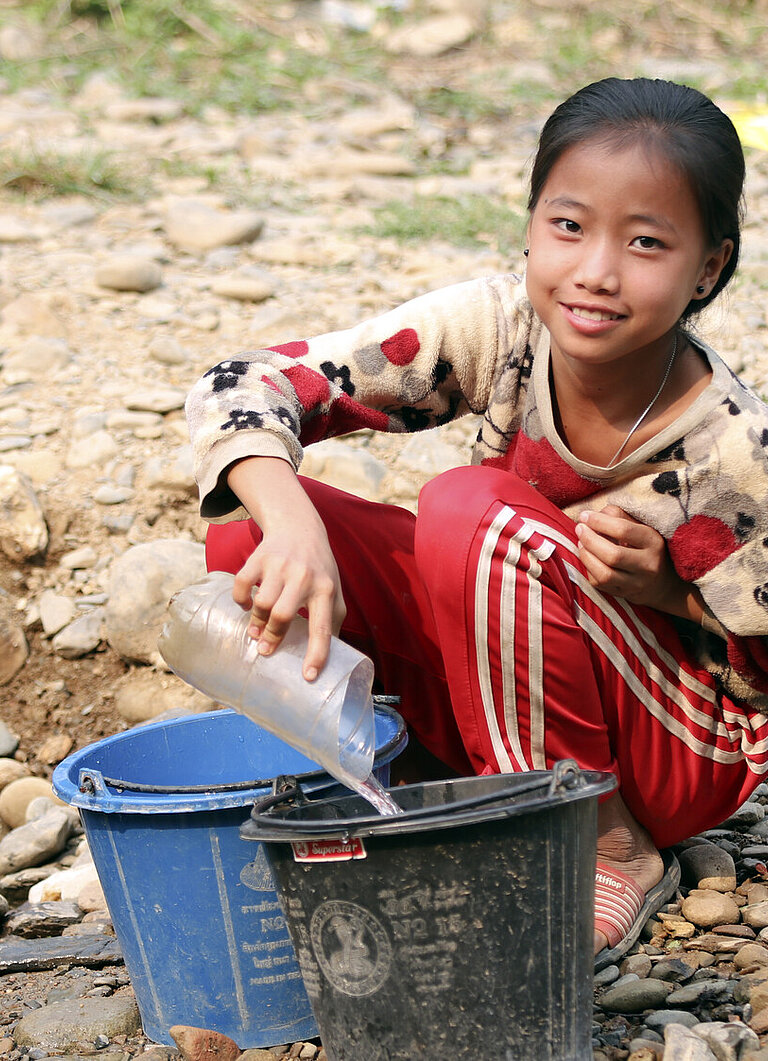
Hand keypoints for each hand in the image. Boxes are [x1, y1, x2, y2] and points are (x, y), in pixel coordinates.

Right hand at [227, 457, 346, 680]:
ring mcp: (280, 565)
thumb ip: (332, 622)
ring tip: (255, 631)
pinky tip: (245, 604)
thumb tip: (330, 662)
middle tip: (266, 650)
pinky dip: (240, 600)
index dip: (316, 654)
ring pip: (261, 603)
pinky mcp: (259, 557)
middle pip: (282, 615)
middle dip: (272, 637)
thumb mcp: (334, 591)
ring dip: (255, 622)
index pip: (322, 627)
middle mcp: (304, 577)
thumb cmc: (319, 569)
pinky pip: (242, 585)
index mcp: (326, 590)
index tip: (308, 676)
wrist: (300, 528)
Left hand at [574, 505, 687, 612]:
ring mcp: (636, 583)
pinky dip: (588, 568)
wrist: (660, 580)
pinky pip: (599, 583)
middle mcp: (648, 565)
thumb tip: (591, 517)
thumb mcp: (639, 526)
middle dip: (590, 540)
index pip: (623, 530)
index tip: (585, 515)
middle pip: (613, 555)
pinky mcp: (624, 594)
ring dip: (586, 555)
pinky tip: (587, 556)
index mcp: (653, 542)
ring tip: (580, 542)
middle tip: (580, 528)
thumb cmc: (643, 545)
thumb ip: (617, 516)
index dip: (599, 522)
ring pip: (604, 574)